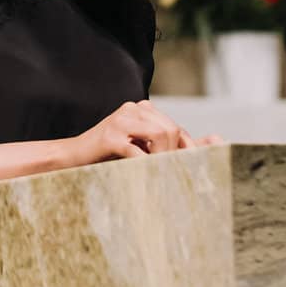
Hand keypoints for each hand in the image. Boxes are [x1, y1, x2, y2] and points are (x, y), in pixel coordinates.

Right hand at [71, 101, 222, 163]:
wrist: (70, 159)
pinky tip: (141, 177)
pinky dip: (144, 166)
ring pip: (161, 134)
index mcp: (142, 109)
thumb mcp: (141, 150)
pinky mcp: (110, 135)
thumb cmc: (107, 158)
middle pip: (172, 129)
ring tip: (157, 176)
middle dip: (175, 155)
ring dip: (163, 159)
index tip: (186, 171)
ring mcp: (121, 119)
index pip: (175, 128)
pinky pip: (138, 151)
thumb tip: (216, 140)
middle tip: (170, 178)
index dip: (184, 151)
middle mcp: (134, 108)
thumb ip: (171, 146)